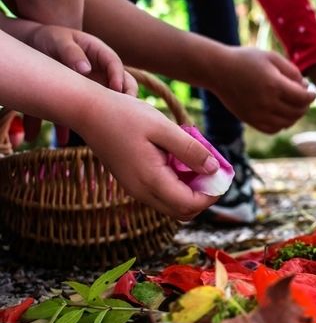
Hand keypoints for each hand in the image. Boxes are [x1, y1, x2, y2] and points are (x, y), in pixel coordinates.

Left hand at [24, 24, 136, 143]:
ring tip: (108, 124)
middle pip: (124, 83)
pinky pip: (96, 109)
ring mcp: (99, 84)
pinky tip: (84, 133)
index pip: (115, 64)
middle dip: (127, 97)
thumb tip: (86, 70)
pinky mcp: (89, 97)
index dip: (118, 77)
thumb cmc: (50, 39)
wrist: (38, 46)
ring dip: (114, 111)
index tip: (116, 90)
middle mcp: (104, 70)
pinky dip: (93, 121)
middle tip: (124, 111)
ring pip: (114, 99)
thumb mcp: (59, 41)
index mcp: (100, 52)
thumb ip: (71, 53)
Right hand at [75, 90, 218, 219]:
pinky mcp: (132, 183)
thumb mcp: (163, 128)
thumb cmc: (124, 115)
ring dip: (191, 190)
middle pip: (183, 212)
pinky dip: (177, 184)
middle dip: (204, 196)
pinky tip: (180, 160)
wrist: (87, 111)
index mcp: (150, 181)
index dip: (211, 194)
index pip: (190, 205)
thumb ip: (190, 150)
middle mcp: (141, 192)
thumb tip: (214, 169)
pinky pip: (162, 194)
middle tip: (213, 170)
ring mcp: (135, 190)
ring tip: (197, 161)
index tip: (222, 174)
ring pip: (172, 205)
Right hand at [208, 47, 315, 133]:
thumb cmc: (246, 60)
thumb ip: (292, 71)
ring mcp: (258, 114)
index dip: (311, 95)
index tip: (311, 91)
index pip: (303, 98)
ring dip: (294, 116)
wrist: (218, 70)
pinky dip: (281, 124)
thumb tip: (305, 87)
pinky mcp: (250, 120)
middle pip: (297, 112)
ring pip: (286, 123)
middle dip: (304, 105)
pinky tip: (281, 114)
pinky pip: (273, 129)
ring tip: (293, 106)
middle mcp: (267, 103)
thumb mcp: (271, 58)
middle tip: (303, 98)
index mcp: (274, 85)